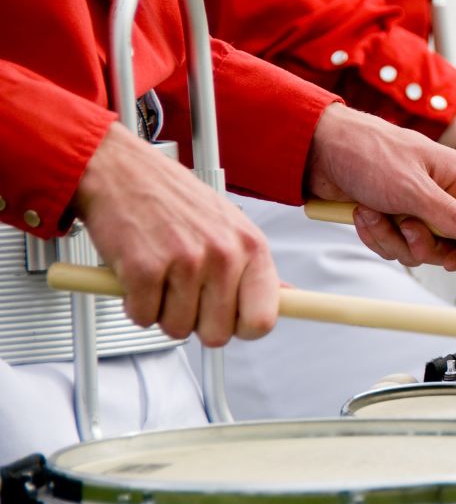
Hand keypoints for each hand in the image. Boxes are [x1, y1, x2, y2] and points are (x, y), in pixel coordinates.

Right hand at [72, 123, 277, 346]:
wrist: (120, 169)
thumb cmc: (173, 198)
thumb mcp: (231, 225)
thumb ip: (255, 267)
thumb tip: (288, 298)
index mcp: (250, 247)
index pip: (263, 321)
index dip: (241, 328)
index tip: (230, 320)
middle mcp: (223, 254)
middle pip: (218, 334)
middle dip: (196, 322)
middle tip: (184, 293)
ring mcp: (185, 262)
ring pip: (178, 329)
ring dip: (162, 310)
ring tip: (161, 277)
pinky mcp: (145, 269)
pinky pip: (143, 317)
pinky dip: (134, 304)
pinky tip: (138, 276)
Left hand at [304, 103, 455, 269]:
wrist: (317, 148)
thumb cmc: (367, 153)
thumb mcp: (413, 188)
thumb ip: (454, 216)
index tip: (453, 261)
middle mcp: (441, 194)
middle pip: (453, 245)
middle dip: (423, 244)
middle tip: (404, 226)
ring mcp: (416, 208)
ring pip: (420, 250)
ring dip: (392, 238)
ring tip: (373, 211)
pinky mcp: (392, 218)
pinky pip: (394, 246)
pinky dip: (375, 236)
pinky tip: (362, 214)